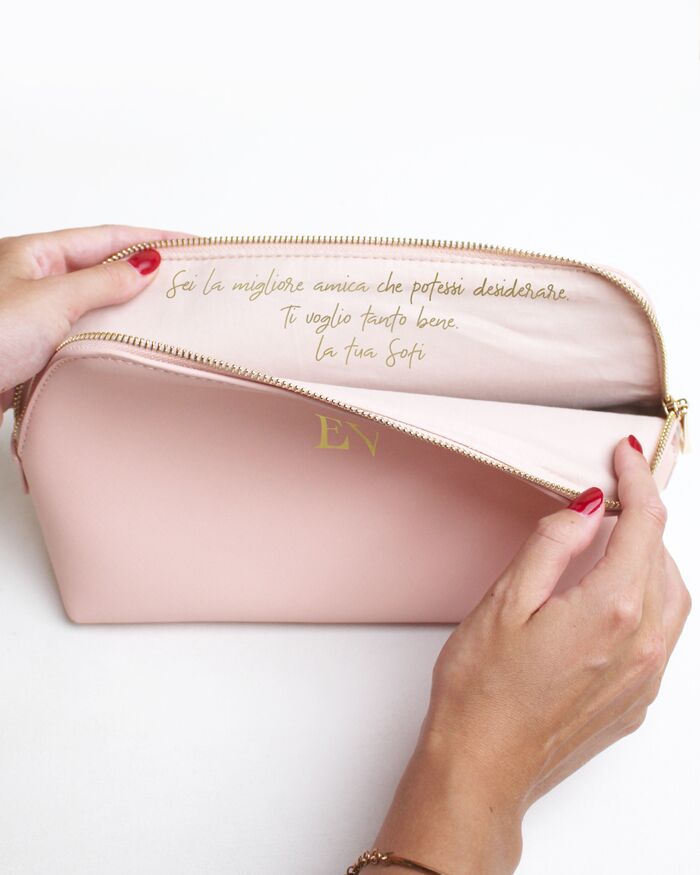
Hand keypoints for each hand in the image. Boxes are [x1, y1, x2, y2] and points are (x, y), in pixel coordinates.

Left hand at [0, 224, 185, 410]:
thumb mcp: (50, 300)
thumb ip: (101, 283)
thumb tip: (144, 265)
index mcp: (35, 253)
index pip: (108, 239)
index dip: (152, 238)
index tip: (190, 244)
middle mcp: (36, 281)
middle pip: (104, 270)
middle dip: (146, 274)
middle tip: (188, 283)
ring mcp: (38, 317)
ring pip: (96, 308)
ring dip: (130, 312)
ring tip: (171, 316)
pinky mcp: (38, 351)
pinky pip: (85, 338)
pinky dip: (111, 342)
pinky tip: (132, 349)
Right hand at [372, 436, 690, 874]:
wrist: (483, 767)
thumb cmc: (482, 690)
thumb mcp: (505, 601)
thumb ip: (554, 546)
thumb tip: (590, 508)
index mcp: (611, 610)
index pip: (645, 524)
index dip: (639, 480)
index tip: (627, 455)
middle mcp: (642, 644)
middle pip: (665, 558)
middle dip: (646, 516)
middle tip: (618, 490)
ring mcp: (644, 678)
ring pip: (673, 596)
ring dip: (654, 557)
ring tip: (619, 537)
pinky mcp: (637, 700)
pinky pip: (663, 634)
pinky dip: (651, 598)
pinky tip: (616, 594)